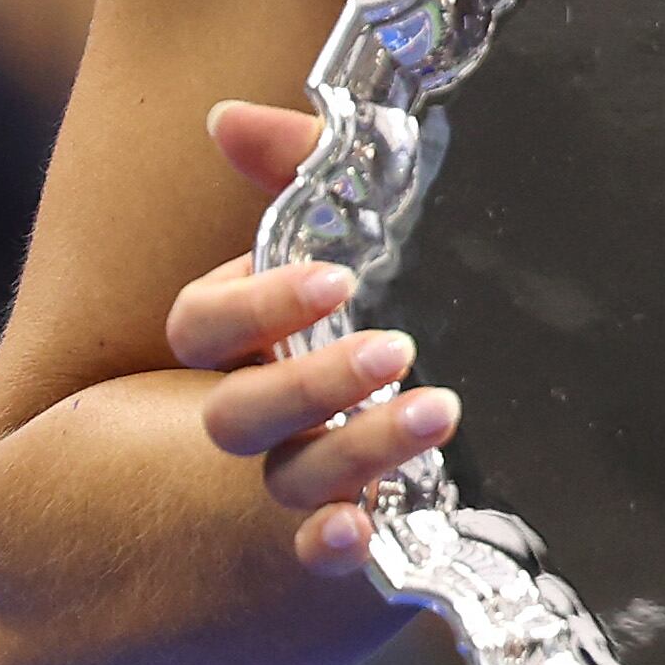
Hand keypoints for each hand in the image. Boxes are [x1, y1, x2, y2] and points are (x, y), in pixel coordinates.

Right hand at [168, 99, 451, 575]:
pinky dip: (331, 544)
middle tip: (397, 350)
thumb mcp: (359, 215)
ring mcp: (298, 470)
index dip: (254, 305)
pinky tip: (361, 533)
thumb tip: (224, 117)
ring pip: (290, 477)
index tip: (337, 279)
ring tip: (437, 412)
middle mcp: (260, 406)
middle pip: (237, 413)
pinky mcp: (351, 517)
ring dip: (352, 452)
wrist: (462, 371)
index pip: (202, 326)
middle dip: (311, 382)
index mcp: (246, 335)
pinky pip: (317, 547)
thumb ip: (305, 165)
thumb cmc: (385, 280)